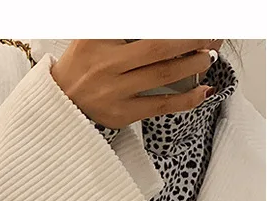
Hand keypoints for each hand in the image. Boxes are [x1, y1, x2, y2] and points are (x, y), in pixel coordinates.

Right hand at [50, 39, 224, 128]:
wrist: (56, 103)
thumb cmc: (79, 65)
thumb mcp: (92, 34)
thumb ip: (120, 24)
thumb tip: (154, 25)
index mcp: (99, 40)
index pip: (140, 27)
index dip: (172, 26)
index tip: (196, 20)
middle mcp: (106, 66)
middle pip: (160, 47)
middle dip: (192, 38)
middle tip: (210, 34)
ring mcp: (114, 93)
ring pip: (164, 76)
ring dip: (193, 64)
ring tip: (208, 57)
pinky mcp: (120, 114)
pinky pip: (158, 106)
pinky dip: (184, 100)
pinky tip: (202, 92)